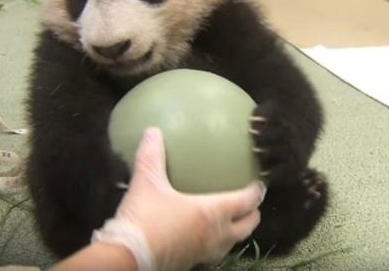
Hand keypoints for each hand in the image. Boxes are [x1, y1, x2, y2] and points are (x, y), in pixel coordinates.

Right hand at [93, 127, 265, 270]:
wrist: (129, 257)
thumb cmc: (145, 219)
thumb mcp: (147, 183)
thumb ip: (151, 156)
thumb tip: (152, 132)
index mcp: (212, 212)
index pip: (246, 201)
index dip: (256, 191)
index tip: (260, 182)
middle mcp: (216, 235)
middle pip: (247, 225)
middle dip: (253, 212)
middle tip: (251, 201)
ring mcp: (206, 252)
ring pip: (234, 242)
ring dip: (238, 230)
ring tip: (233, 219)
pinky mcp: (193, 263)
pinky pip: (215, 253)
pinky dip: (219, 243)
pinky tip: (204, 236)